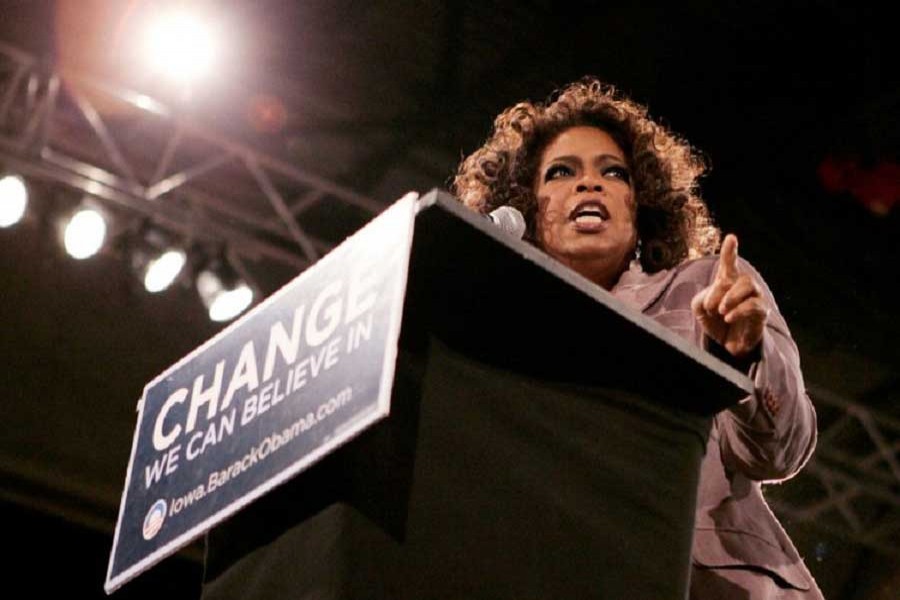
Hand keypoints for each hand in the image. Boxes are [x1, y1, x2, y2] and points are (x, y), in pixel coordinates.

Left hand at [691, 234, 768, 357]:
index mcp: (728, 281)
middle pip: (739, 276)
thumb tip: (713, 298)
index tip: (731, 238)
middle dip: (722, 289)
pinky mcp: (762, 313)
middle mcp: (745, 286)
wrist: (726, 342)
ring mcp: (756, 298)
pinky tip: (728, 318)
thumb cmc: (715, 320)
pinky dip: (738, 311)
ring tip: (721, 311)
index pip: (730, 263)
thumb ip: (701, 298)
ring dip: (731, 298)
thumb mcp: (700, 308)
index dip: (730, 250)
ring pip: (748, 285)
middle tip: (712, 306)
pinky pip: (754, 305)